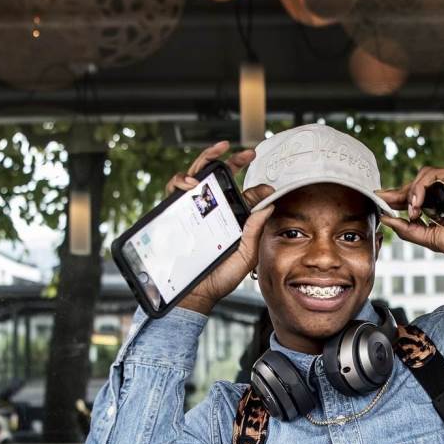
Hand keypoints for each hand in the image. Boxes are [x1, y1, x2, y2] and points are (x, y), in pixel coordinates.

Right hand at [166, 141, 274, 314]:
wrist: (195, 292)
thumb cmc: (221, 278)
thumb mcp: (245, 256)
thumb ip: (255, 231)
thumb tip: (267, 206)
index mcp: (232, 220)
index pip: (244, 196)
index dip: (257, 188)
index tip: (267, 188)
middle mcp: (213, 212)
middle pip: (221, 178)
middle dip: (234, 161)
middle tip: (248, 153)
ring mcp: (194, 211)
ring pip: (198, 176)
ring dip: (208, 159)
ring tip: (220, 151)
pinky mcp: (176, 213)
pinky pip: (175, 189)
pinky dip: (182, 179)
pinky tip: (192, 183)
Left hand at [377, 167, 443, 263]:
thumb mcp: (430, 238)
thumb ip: (409, 229)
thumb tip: (387, 219)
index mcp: (440, 204)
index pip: (414, 195)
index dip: (396, 197)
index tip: (379, 199)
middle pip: (416, 183)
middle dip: (399, 193)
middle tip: (386, 201)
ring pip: (424, 176)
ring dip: (412, 192)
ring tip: (412, 210)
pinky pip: (435, 174)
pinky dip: (422, 186)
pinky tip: (418, 202)